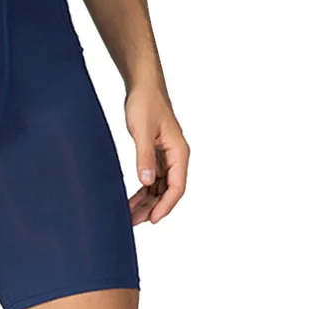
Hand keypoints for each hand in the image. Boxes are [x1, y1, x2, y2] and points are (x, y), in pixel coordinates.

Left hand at [125, 84, 188, 224]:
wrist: (142, 86)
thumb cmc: (145, 103)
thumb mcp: (142, 131)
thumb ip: (144, 156)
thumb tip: (147, 181)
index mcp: (179, 152)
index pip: (177, 186)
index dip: (166, 206)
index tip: (153, 220)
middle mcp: (176, 156)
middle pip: (169, 191)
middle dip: (153, 208)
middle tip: (135, 222)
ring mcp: (167, 156)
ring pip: (160, 187)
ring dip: (147, 202)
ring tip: (130, 216)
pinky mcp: (156, 154)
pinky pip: (153, 179)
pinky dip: (143, 191)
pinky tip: (132, 200)